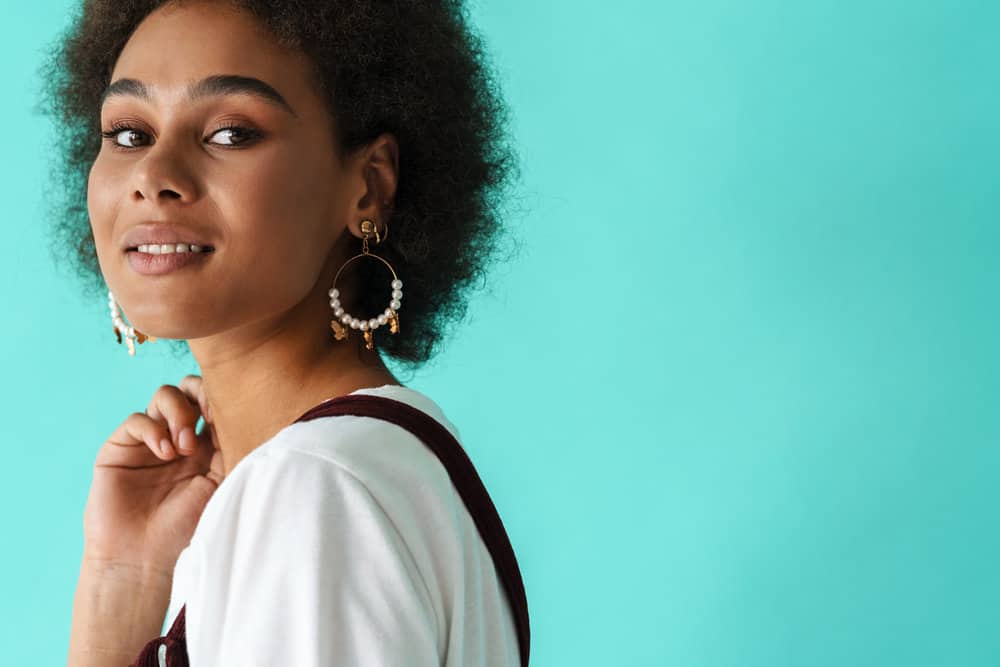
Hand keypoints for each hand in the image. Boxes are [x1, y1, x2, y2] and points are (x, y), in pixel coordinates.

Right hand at [82, 374, 222, 576]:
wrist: (144, 560)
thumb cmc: (188, 528)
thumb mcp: (222, 483)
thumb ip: (230, 446)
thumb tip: (247, 411)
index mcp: (208, 445)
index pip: (216, 403)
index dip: (224, 397)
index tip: (235, 409)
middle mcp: (179, 438)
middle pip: (190, 389)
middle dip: (200, 393)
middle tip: (209, 417)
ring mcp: (149, 441)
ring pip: (164, 395)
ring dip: (179, 412)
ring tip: (185, 447)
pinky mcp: (120, 449)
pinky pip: (137, 419)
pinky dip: (153, 429)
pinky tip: (165, 453)